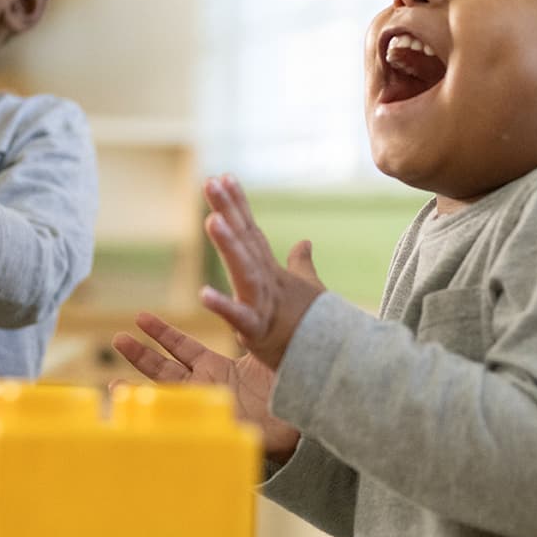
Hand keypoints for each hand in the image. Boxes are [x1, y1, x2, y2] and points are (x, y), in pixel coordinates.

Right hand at [113, 311, 300, 458]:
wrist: (306, 421)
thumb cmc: (294, 389)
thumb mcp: (271, 352)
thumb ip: (257, 329)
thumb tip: (256, 297)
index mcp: (220, 370)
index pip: (185, 349)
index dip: (163, 334)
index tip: (141, 317)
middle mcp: (208, 388)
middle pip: (166, 369)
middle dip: (141, 355)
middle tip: (118, 338)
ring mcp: (207, 409)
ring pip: (168, 396)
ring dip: (142, 389)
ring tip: (113, 384)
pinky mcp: (214, 426)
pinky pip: (182, 422)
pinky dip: (159, 420)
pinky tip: (144, 418)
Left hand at [197, 174, 324, 370]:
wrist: (334, 360)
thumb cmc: (316, 326)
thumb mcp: (308, 290)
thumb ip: (301, 264)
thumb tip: (304, 241)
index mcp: (271, 272)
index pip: (251, 232)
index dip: (238, 205)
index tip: (224, 176)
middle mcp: (267, 282)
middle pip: (246, 242)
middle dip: (229, 211)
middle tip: (212, 183)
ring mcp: (264, 305)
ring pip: (245, 271)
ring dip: (229, 246)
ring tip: (212, 221)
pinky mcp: (259, 332)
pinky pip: (240, 318)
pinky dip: (223, 306)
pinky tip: (203, 293)